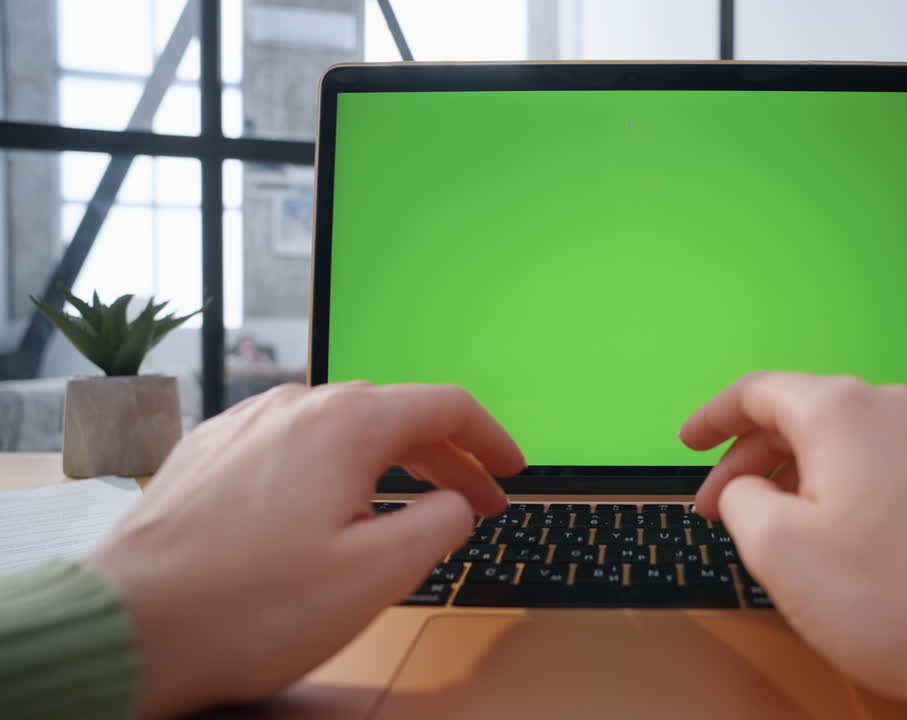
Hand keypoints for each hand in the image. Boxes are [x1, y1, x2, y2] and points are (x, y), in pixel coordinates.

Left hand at [88, 382, 523, 718]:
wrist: (128, 628)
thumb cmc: (247, 607)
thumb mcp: (378, 575)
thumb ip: (439, 525)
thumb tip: (456, 504)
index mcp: (345, 424)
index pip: (445, 406)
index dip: (491, 439)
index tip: (510, 470)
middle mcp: (294, 407)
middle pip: (394, 416)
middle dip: (446, 458)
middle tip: (475, 502)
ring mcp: (245, 426)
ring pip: (340, 431)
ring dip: (388, 465)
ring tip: (404, 510)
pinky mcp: (209, 453)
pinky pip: (291, 448)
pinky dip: (331, 472)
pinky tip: (327, 512)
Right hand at [681, 372, 906, 719]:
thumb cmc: (898, 597)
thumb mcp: (780, 550)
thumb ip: (741, 502)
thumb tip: (748, 490)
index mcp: (840, 410)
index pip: (756, 392)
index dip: (712, 419)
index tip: (687, 444)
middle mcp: (887, 408)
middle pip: (796, 417)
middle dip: (747, 462)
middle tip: (717, 513)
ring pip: (836, 444)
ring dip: (791, 481)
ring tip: (771, 534)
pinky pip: (873, 467)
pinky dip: (835, 492)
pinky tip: (828, 540)